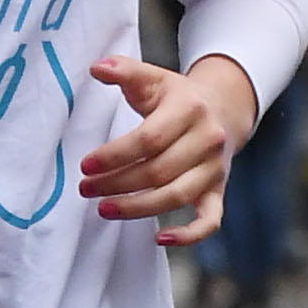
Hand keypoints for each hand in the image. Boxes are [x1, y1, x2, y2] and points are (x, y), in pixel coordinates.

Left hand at [84, 53, 253, 243]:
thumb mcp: (152, 78)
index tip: (85, 165)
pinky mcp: (219, 191)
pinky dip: (189, 235)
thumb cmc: (175, 97)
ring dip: (137, 208)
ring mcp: (215, 169)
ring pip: (176, 197)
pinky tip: (160, 239)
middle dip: (117, 184)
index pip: (148, 139)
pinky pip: (210, 220)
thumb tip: (97, 68)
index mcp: (189, 109)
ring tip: (103, 209)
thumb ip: (124, 70)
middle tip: (85, 188)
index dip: (115, 155)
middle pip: (158, 171)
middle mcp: (208, 140)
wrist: (222, 109)